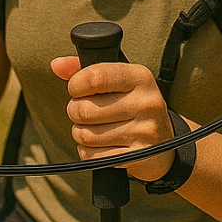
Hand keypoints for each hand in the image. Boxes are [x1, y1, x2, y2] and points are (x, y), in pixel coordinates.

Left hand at [51, 56, 175, 182]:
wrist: (164, 144)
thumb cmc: (132, 104)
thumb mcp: (117, 81)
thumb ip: (85, 69)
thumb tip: (56, 64)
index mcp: (140, 77)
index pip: (95, 77)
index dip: (75, 85)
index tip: (76, 89)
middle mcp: (146, 102)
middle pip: (84, 109)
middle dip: (74, 112)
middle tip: (82, 112)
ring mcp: (144, 131)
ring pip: (86, 135)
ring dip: (80, 133)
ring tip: (91, 128)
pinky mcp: (137, 157)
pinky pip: (93, 157)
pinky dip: (88, 152)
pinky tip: (99, 145)